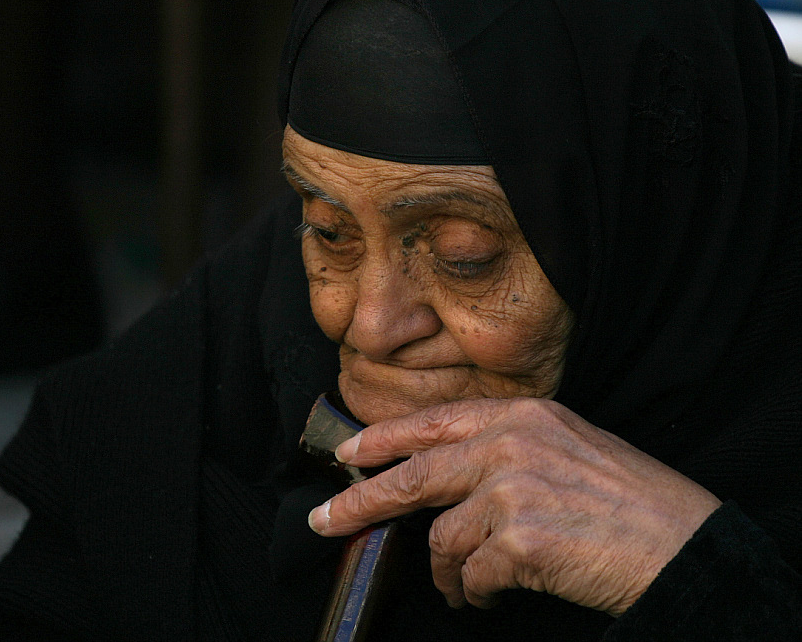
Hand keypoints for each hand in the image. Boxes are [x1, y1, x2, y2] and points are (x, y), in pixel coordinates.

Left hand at [307, 398, 720, 615]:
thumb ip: (505, 450)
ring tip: (465, 588)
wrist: (685, 546)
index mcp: (522, 415)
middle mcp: (512, 444)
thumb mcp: (567, 447)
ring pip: (443, 538)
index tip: (349, 452)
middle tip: (325, 520)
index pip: (434, 422)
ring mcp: (513, 489)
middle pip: (415, 474)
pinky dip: (476, 592)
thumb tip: (447, 479)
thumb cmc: (630, 502)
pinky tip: (492, 595)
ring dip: (448, 572)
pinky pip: (472, 574)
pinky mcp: (520, 540)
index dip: (384, 439)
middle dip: (362, 500)